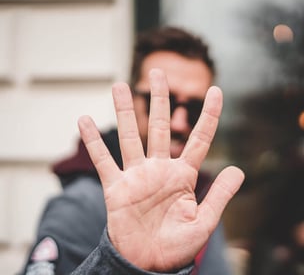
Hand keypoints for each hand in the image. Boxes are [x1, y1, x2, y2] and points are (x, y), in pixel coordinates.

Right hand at [78, 69, 243, 271]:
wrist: (148, 263)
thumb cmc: (177, 247)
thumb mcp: (203, 222)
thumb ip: (219, 195)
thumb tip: (239, 169)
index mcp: (182, 175)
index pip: (200, 139)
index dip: (209, 115)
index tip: (217, 90)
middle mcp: (158, 169)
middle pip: (160, 127)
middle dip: (159, 100)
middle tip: (158, 73)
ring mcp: (135, 176)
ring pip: (129, 137)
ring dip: (124, 111)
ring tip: (118, 85)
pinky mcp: (116, 187)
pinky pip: (103, 160)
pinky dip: (94, 141)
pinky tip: (84, 120)